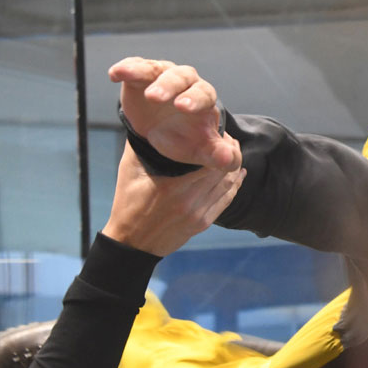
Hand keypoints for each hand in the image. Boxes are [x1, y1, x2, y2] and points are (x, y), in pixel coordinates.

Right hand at [101, 145, 244, 255]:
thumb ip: (140, 147)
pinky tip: (239, 174)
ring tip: (234, 153)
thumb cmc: (128, 205)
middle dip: (230, 154)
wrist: (131, 243)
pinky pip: (226, 201)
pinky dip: (235, 186)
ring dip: (235, 168)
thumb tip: (149, 124)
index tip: (219, 132)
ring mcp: (199, 215)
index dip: (220, 146)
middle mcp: (191, 202)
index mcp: (175, 188)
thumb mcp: (129, 172)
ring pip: (228, 187)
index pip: (210, 162)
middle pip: (223, 173)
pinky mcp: (203, 224)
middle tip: (229, 140)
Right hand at [109, 56, 240, 170]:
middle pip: (181, 77)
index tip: (183, 108)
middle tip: (155, 97)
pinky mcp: (141, 76)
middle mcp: (186, 82)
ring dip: (142, 72)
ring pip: (156, 69)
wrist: (165, 131)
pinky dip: (126, 67)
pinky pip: (135, 66)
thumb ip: (219, 156)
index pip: (203, 94)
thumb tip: (228, 161)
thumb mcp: (202, 150)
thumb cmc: (187, 138)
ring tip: (127, 76)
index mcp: (203, 99)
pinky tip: (116, 73)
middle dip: (168, 85)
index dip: (194, 99)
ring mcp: (163, 76)